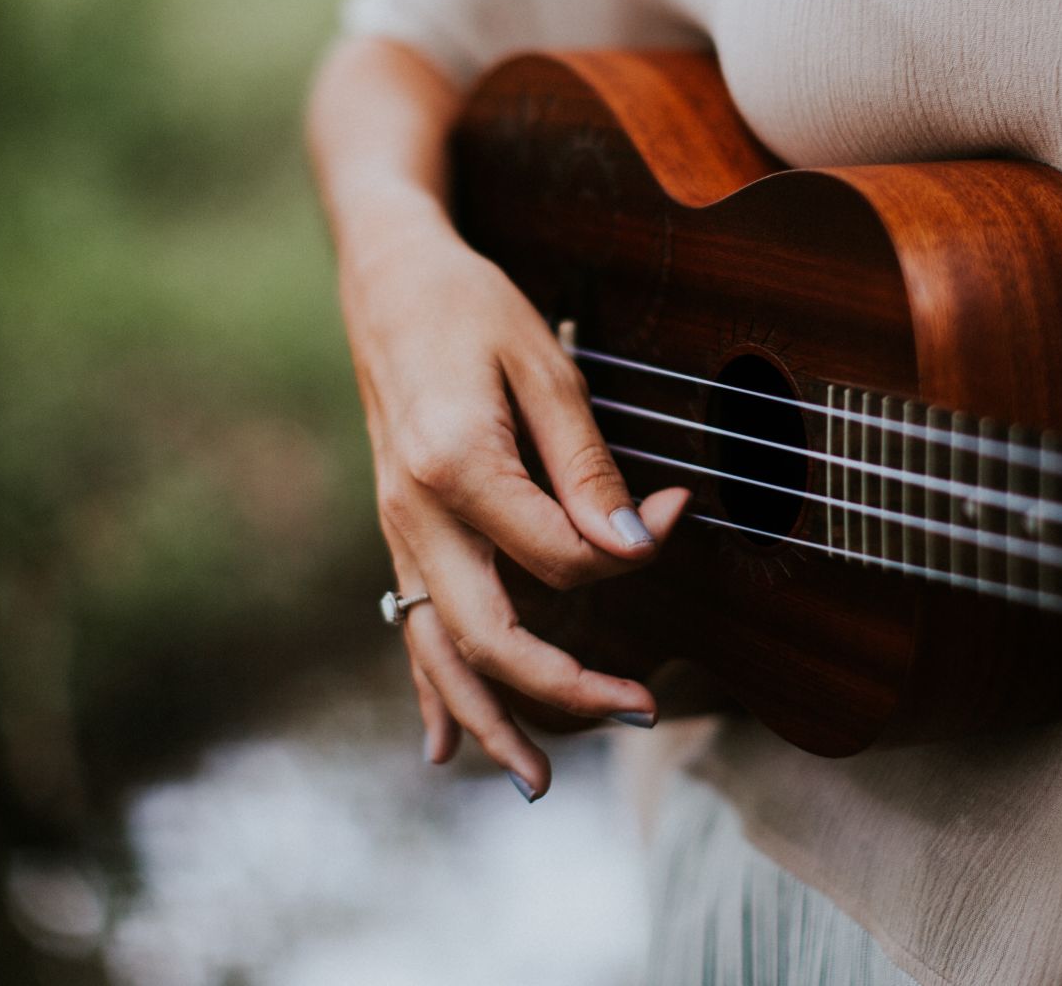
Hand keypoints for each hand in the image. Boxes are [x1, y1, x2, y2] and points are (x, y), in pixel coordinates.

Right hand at [344, 197, 688, 801]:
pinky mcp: (400, 532)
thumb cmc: (473, 309)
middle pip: (490, 635)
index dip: (629, 548)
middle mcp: (417, 514)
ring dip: (491, 720)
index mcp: (458, 466)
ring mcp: (400, 531)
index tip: (673, 513)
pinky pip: (408, 627)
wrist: (389, 280)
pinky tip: (444, 746)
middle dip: (566, 690)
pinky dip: (430, 691)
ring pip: (438, 652)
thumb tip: (635, 546)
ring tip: (539, 781)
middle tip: (642, 712)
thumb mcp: (546, 366)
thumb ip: (587, 465)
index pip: (558, 555)